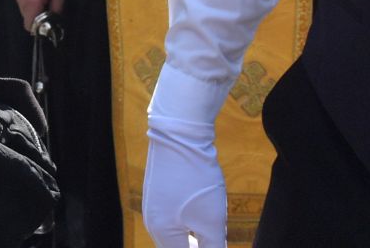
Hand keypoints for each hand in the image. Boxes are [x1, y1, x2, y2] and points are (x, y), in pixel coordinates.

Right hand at [9, 0, 65, 30]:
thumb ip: (57, 7)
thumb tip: (55, 17)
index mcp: (31, 3)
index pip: (29, 25)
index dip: (37, 27)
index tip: (46, 22)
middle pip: (25, 16)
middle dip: (35, 14)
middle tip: (46, 5)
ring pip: (22, 5)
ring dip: (30, 4)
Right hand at [143, 114, 227, 247]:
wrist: (179, 134)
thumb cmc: (196, 178)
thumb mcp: (212, 220)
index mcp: (162, 233)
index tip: (216, 243)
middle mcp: (152, 222)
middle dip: (198, 246)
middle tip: (216, 239)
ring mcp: (153, 206)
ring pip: (176, 235)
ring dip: (195, 239)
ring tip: (213, 232)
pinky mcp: (159, 193)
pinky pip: (174, 220)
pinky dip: (190, 225)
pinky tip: (204, 214)